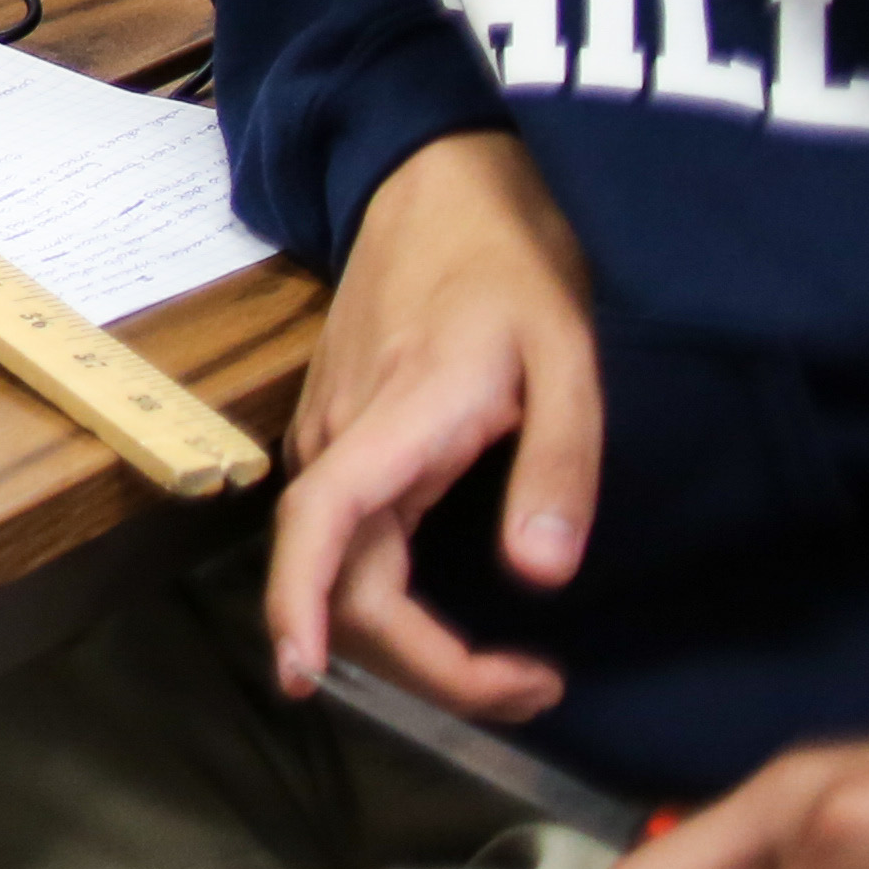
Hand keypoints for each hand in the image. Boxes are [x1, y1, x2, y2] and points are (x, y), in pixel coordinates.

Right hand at [266, 128, 602, 719]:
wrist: (433, 181)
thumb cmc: (506, 259)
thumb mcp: (566, 351)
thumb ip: (557, 463)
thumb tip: (539, 578)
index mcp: (393, 419)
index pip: (321, 528)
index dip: (302, 608)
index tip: (310, 681)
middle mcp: (342, 438)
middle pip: (341, 578)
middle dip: (425, 664)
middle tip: (535, 688)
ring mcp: (335, 436)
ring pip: (343, 567)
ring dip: (412, 640)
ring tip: (515, 667)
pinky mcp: (346, 436)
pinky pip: (352, 540)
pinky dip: (396, 601)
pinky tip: (460, 614)